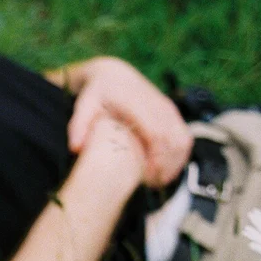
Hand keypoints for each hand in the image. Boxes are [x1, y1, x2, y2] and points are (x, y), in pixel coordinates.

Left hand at [66, 57, 192, 188]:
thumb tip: (75, 148)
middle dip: (167, 166)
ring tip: (156, 181)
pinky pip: (184, 139)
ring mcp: (169, 109)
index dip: (156, 158)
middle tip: (150, 185)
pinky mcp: (173, 115)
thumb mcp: (83, 105)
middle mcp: (158, 105)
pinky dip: (178, 157)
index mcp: (138, 103)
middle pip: (174, 140)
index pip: (157, 133)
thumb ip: (78, 125)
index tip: (146, 177)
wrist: (114, 75)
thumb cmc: (97, 94)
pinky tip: (163, 170)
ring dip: (174, 163)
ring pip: (183, 141)